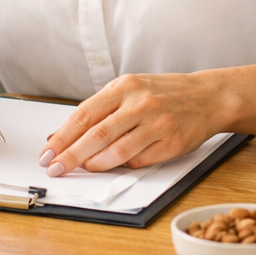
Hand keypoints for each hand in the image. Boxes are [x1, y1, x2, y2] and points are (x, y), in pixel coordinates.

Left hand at [38, 72, 223, 174]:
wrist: (208, 97)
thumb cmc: (163, 94)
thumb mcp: (130, 89)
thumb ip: (99, 110)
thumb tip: (62, 134)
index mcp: (124, 86)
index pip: (84, 114)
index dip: (62, 136)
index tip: (47, 151)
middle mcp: (140, 103)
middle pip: (96, 134)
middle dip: (71, 154)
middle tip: (55, 167)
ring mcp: (157, 123)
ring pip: (117, 150)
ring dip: (94, 164)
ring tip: (81, 169)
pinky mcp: (172, 142)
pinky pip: (139, 160)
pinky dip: (121, 165)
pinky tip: (112, 166)